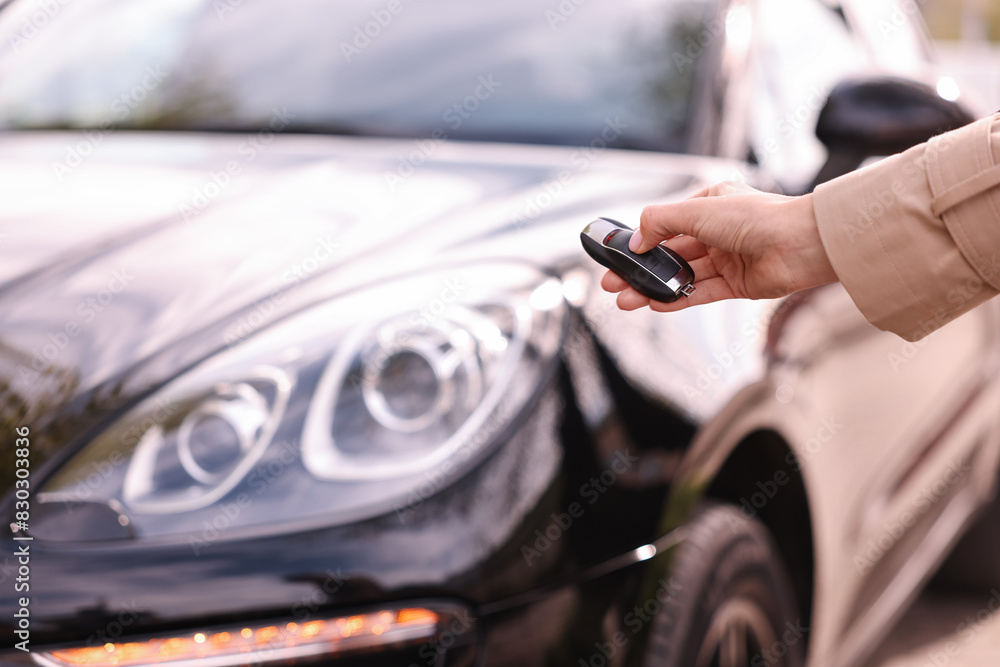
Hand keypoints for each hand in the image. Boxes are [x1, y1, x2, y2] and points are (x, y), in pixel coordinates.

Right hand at [601, 182, 837, 311]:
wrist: (800, 244)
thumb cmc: (756, 218)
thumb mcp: (698, 210)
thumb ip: (660, 222)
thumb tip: (635, 240)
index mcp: (710, 204)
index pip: (667, 223)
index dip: (642, 240)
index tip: (619, 254)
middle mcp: (717, 231)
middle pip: (669, 254)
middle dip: (640, 269)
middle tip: (612, 282)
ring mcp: (726, 259)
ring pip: (680, 276)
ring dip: (652, 287)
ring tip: (625, 299)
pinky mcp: (736, 285)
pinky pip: (699, 293)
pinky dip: (675, 300)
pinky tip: (653, 305)